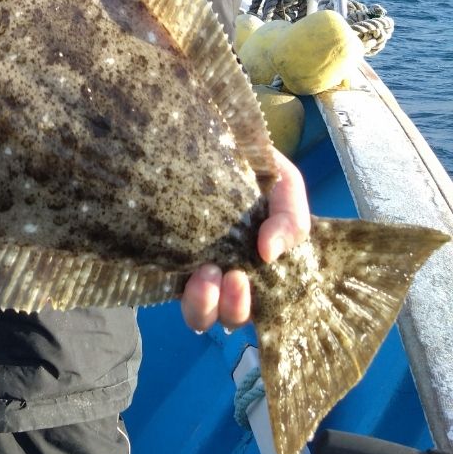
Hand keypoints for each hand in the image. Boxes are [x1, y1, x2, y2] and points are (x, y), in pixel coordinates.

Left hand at [180, 149, 310, 332]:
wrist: (213, 136)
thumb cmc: (253, 166)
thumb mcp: (285, 185)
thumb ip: (291, 219)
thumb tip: (270, 253)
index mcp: (260, 264)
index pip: (265, 307)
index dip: (262, 304)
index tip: (250, 275)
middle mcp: (229, 274)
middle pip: (231, 318)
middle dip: (234, 308)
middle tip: (233, 277)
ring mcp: (194, 269)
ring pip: (199, 315)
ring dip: (204, 305)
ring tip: (205, 273)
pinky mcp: (161, 259)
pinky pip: (166, 288)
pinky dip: (176, 284)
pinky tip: (182, 261)